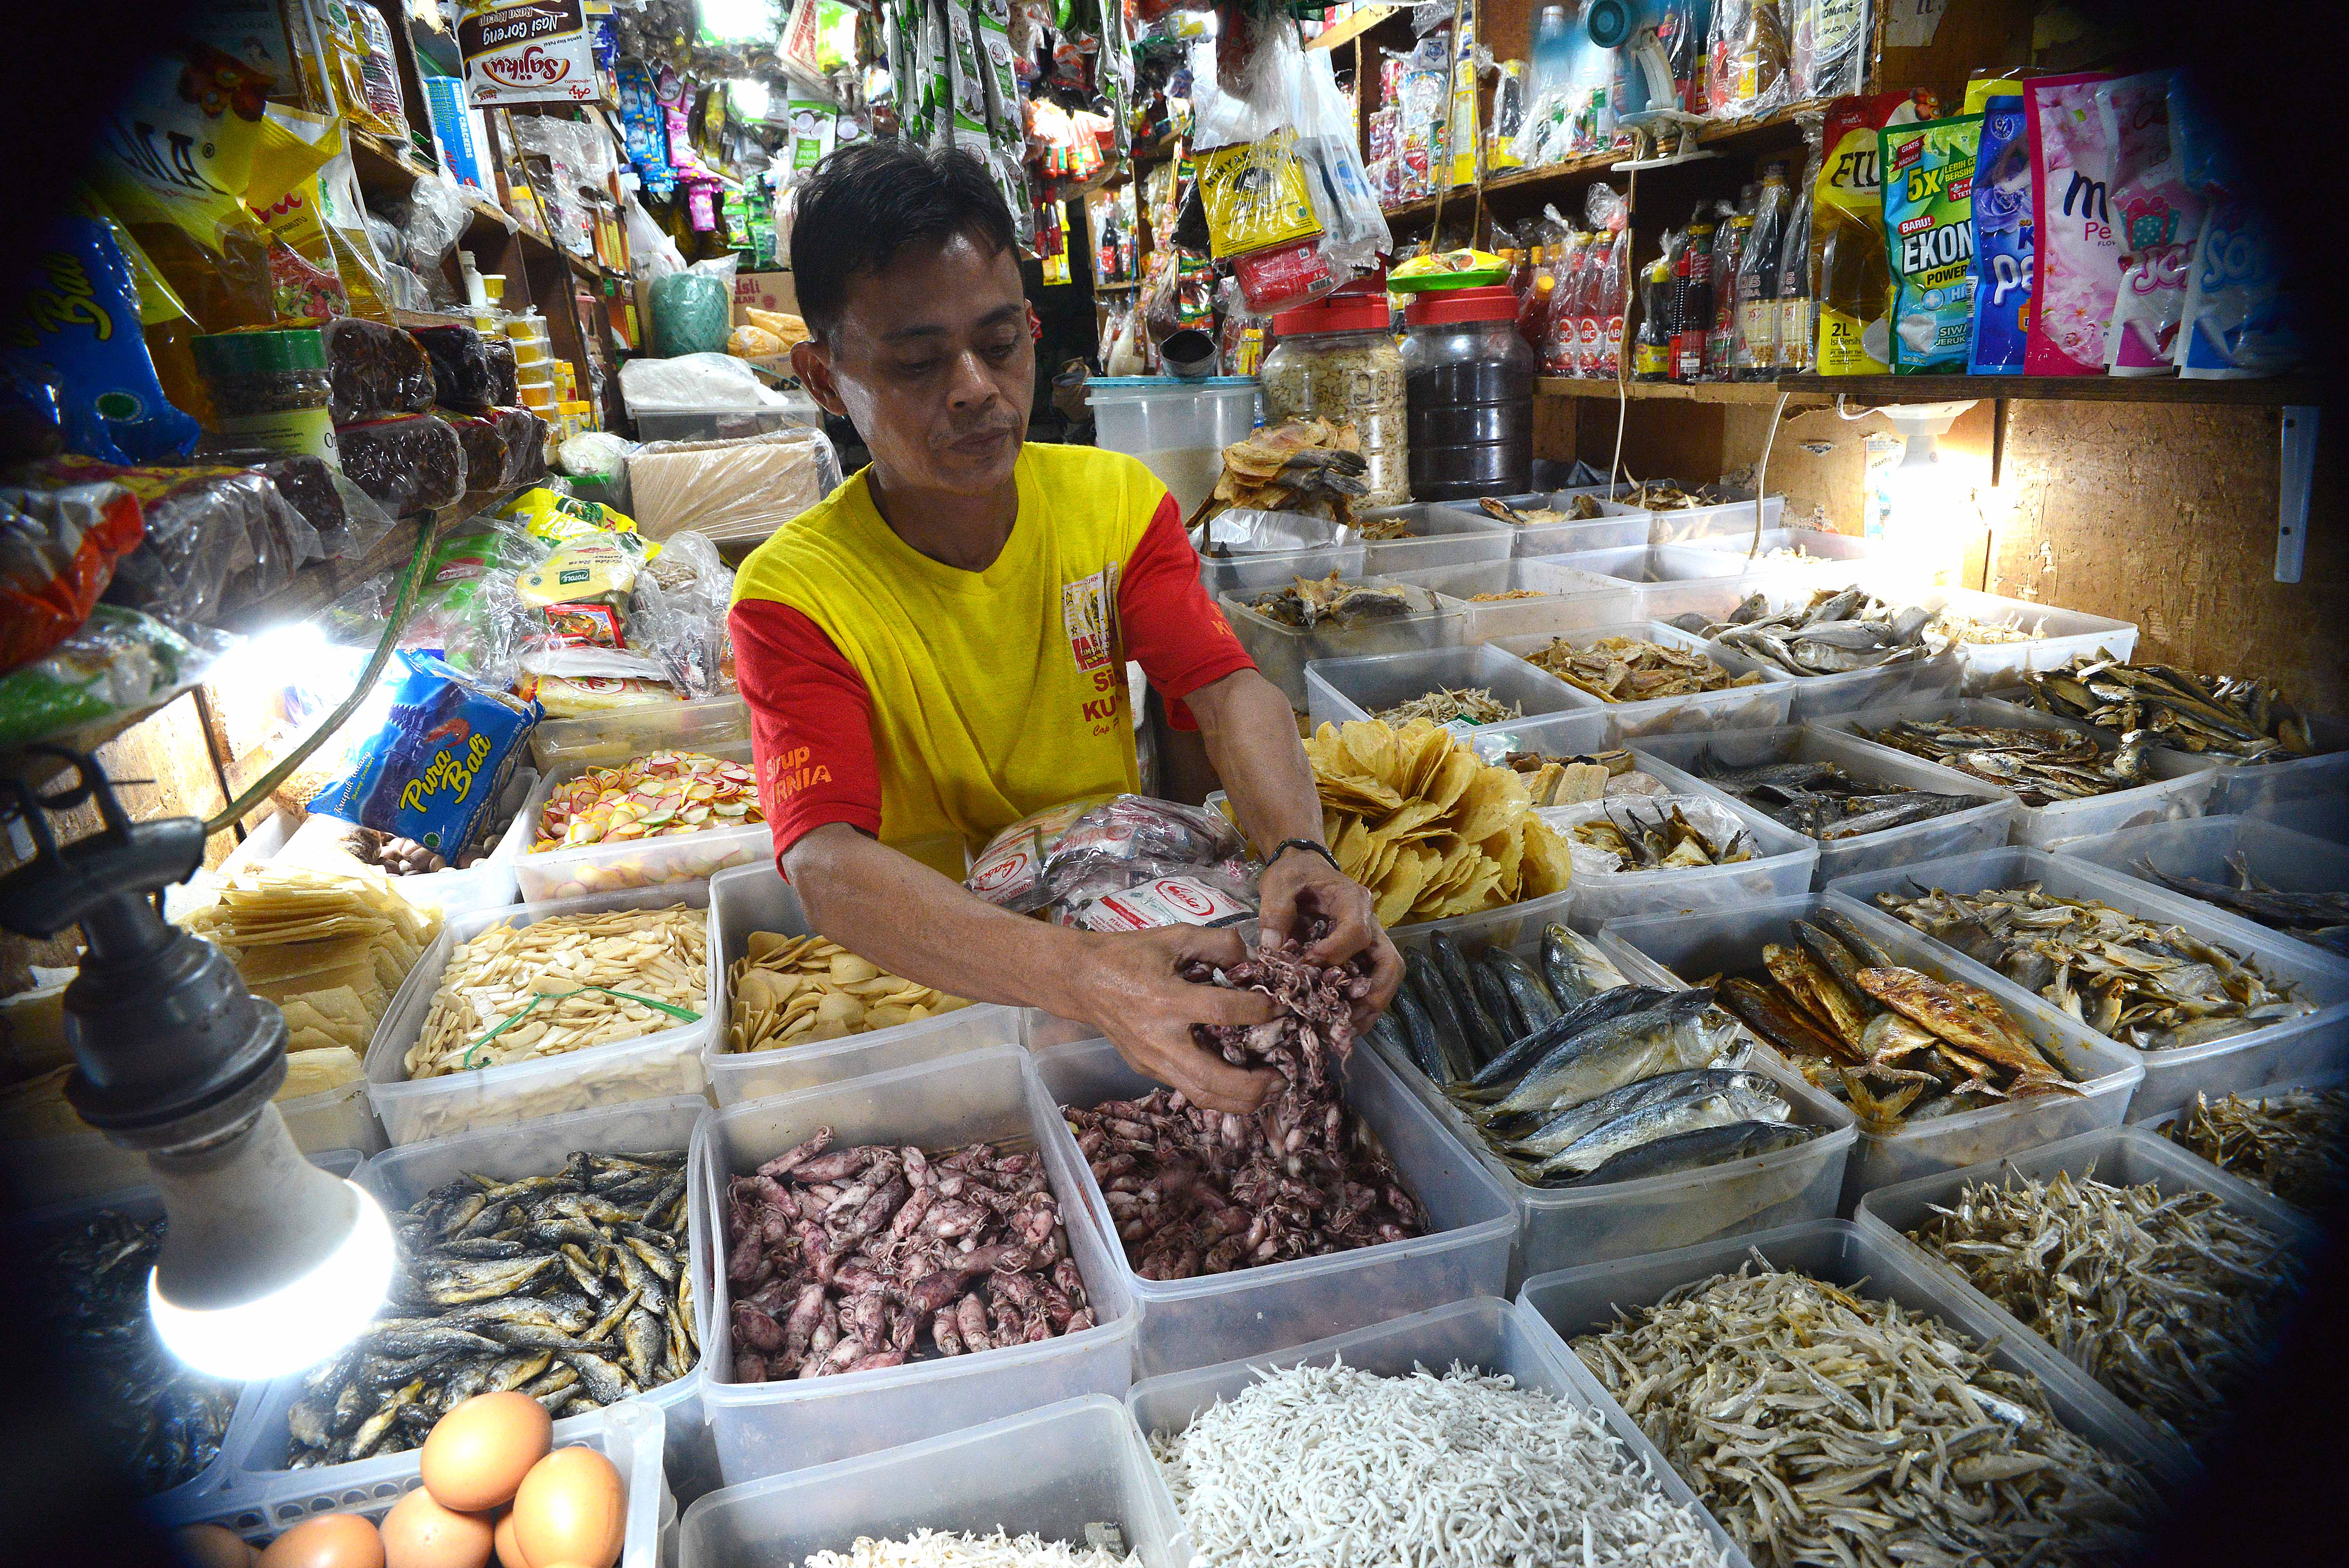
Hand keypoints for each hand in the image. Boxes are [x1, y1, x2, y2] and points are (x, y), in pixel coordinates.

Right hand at [1065, 925, 1283, 1113]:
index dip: (1259, 1012)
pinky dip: (1219, 1095)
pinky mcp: (1147, 1070)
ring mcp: (1152, 1060)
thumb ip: (1218, 943)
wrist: (1083, 980)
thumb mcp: (1175, 935)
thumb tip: (1254, 962)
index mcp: (1166, 998)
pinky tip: (1241, 1087)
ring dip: (1240, 1101)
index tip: (1281, 1009)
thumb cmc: (1131, 955)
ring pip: (1201, 1095)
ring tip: (1269, 1092)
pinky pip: (1188, 1090)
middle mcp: (1159, 1037)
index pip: (1222, 1011)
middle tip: (1282, 1078)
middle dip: (1253, 1085)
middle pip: (1212, 1077)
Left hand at [1258, 846, 1402, 1033]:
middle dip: (1370, 995)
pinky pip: (1371, 982)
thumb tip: (1272, 949)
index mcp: (1353, 900)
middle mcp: (1371, 922)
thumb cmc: (1293, 875)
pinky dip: (1360, 1005)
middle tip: (1344, 1020)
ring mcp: (1371, 940)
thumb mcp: (1278, 884)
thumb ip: (1275, 912)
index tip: (1308, 968)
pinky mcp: (1363, 955)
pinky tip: (1340, 1024)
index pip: (1357, 933)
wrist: (1303, 869)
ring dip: (1368, 1007)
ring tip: (1342, 1031)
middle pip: (1389, 963)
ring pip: (1386, 978)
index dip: (1335, 954)